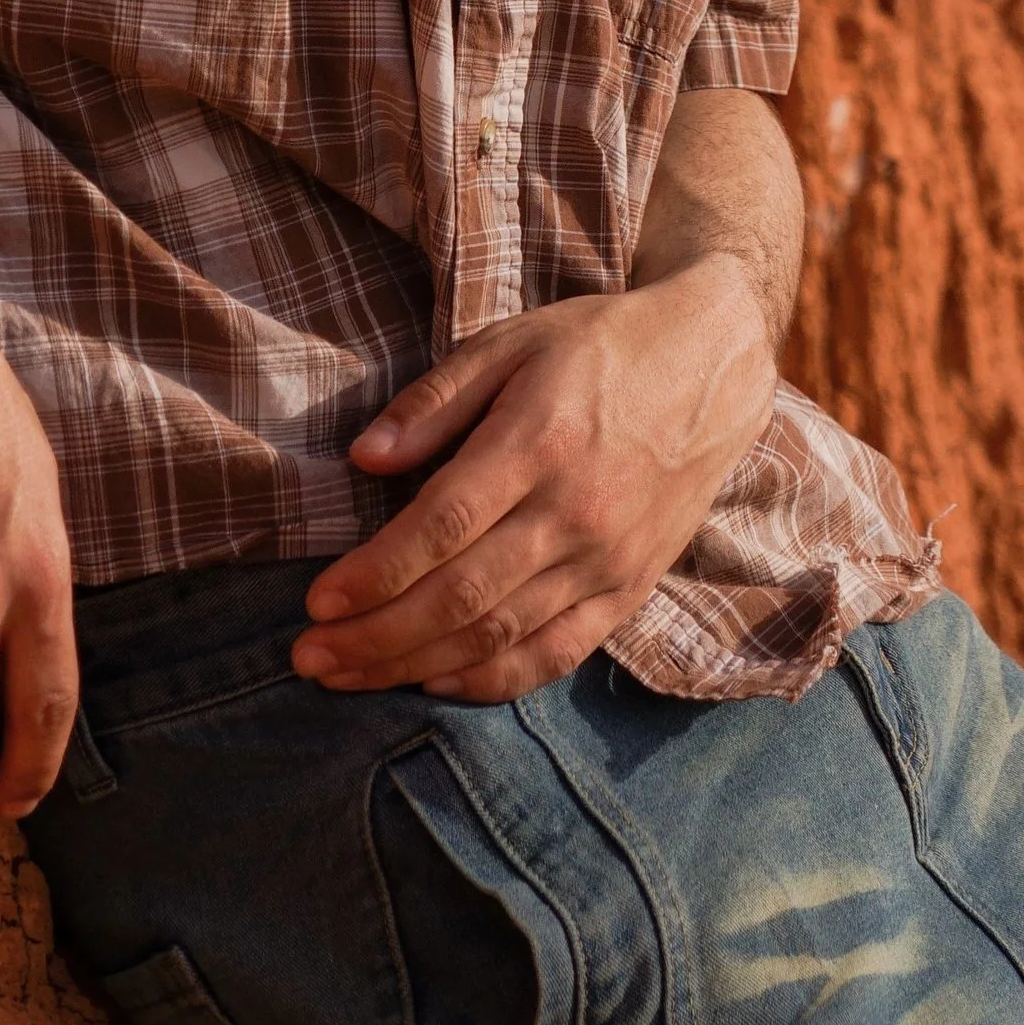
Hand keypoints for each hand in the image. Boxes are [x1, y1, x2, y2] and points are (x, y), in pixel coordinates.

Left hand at [290, 258, 777, 703]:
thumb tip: (362, 458)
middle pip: (460, 597)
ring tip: (349, 679)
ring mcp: (609, 558)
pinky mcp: (631, 587)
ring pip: (499, 636)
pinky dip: (493, 680)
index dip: (372, 575)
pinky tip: (436, 682)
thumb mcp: (511, 342)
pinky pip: (556, 653)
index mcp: (540, 442)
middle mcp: (577, 511)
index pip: (440, 528)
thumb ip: (435, 400)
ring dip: (414, 665)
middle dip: (374, 638)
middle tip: (310, 659)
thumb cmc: (600, 346)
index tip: (316, 603)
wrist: (713, 365)